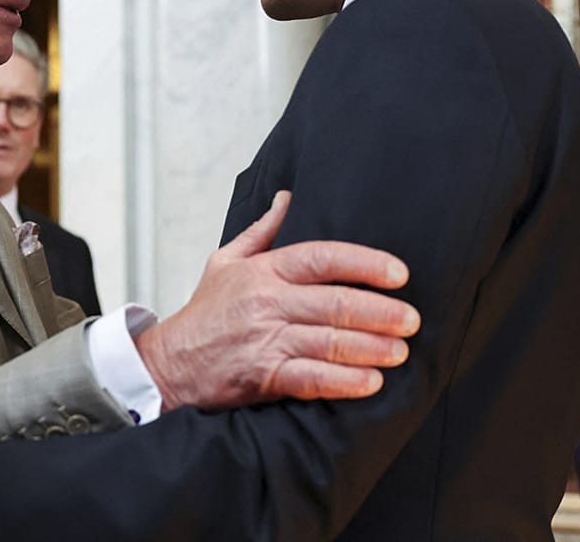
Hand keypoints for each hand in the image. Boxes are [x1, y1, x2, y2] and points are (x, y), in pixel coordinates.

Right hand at [135, 190, 420, 410]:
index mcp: (263, 270)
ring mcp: (264, 339)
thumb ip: (263, 231)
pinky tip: (369, 383)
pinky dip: (343, 381)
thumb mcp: (226, 262)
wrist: (167, 364)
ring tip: (400, 351)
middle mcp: (266, 302)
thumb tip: (288, 197)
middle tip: (412, 320)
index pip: (322, 257)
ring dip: (371, 347)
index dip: (365, 263)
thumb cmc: (204, 314)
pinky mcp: (262, 376)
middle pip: (335, 301)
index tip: (398, 274)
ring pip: (329, 340)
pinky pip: (311, 378)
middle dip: (381, 311)